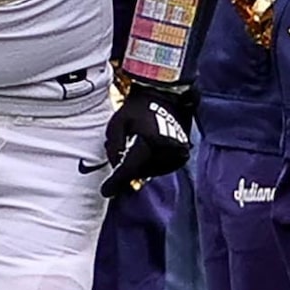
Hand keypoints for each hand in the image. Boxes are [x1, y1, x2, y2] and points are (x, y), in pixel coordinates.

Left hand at [101, 80, 195, 195]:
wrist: (164, 98)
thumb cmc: (136, 110)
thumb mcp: (117, 124)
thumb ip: (114, 148)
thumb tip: (116, 171)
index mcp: (150, 141)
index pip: (131, 169)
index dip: (117, 182)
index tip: (106, 192)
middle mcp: (167, 150)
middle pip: (139, 172)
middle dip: (126, 167)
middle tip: (125, 148)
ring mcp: (177, 154)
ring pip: (149, 172)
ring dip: (138, 166)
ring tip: (138, 144)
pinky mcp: (182, 156)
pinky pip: (160, 169)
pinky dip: (150, 164)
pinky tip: (147, 149)